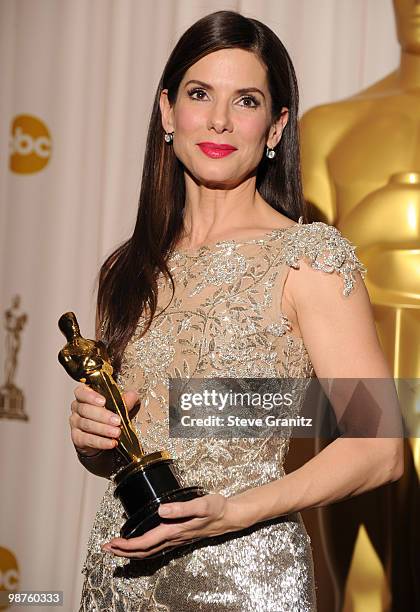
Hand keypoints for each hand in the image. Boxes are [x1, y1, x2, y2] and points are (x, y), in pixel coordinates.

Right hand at [70, 384, 139, 455]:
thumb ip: (125, 399)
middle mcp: (77, 408)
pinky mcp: (77, 438)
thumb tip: (132, 395)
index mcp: (84, 395)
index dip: (91, 396)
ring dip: (103, 429)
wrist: (102, 435)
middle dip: (103, 416)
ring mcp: (75, 423)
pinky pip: (88, 439)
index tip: (103, 401)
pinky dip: (101, 442)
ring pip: (87, 425)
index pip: (81, 392)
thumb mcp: (118, 405)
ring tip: (117, 432)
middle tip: (117, 420)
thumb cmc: (109, 414)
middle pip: (86, 410)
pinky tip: (112, 442)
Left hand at [101, 493, 250, 558]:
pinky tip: (141, 545)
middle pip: (144, 551)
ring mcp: (177, 539)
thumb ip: (181, 508)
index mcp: (175, 530)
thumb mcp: (201, 505)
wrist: (230, 516)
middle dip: (123, 551)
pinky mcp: (180, 536)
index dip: (127, 545)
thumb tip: (160, 510)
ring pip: (150, 551)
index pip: (145, 542)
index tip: (112, 543)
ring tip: (117, 548)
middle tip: (106, 548)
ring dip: (132, 551)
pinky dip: (144, 548)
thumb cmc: (217, 509)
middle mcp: (174, 538)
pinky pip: (157, 547)